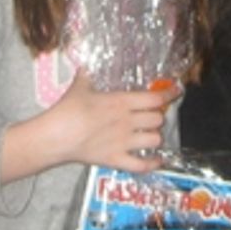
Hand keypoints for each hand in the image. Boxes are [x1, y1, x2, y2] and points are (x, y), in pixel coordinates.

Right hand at [3, 72, 175, 181]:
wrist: (55, 135)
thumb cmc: (67, 109)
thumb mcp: (80, 86)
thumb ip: (87, 75)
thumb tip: (86, 64)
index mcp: (121, 102)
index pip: (154, 98)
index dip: (168, 94)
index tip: (175, 91)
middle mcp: (127, 122)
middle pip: (157, 119)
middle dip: (158, 117)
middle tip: (152, 116)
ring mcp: (123, 142)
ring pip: (155, 139)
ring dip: (155, 137)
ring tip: (151, 135)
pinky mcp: (116, 159)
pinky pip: (142, 165)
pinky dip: (153, 163)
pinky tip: (157, 160)